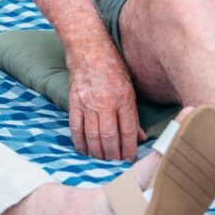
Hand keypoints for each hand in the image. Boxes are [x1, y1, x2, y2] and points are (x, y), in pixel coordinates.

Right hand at [67, 47, 139, 161]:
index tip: (130, 160)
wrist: (89, 49)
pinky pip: (76, 128)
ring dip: (98, 152)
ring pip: (93, 136)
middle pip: (110, 137)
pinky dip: (80, 143)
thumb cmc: (112, 67)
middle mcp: (106, 102)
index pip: (128, 131)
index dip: (129, 149)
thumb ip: (133, 114)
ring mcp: (88, 103)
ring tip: (102, 161)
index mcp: (123, 98)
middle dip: (113, 155)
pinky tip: (84, 151)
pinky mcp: (74, 103)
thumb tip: (140, 137)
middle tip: (115, 165)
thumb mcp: (130, 87)